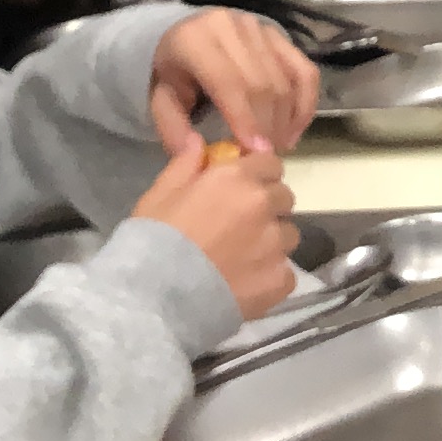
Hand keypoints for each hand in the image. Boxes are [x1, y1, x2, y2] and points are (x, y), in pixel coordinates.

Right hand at [129, 142, 301, 318]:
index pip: (270, 162)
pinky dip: (271, 276)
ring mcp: (276, 245)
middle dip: (267, 206)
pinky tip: (247, 283)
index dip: (258, 174)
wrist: (156, 299)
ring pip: (289, 234)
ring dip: (272, 240)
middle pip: (283, 197)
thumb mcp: (160, 194)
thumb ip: (185, 164)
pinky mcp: (281, 280)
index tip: (244, 187)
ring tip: (244, 258)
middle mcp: (264, 206)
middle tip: (241, 225)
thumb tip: (198, 141)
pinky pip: (286, 272)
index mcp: (236, 178)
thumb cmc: (152, 241)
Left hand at [149, 7, 320, 154]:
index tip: (256, 152)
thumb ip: (173, 127)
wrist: (186, 33)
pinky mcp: (280, 36)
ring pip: (285, 79)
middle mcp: (231, 28)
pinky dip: (306, 102)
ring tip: (279, 146)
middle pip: (261, 83)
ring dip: (287, 119)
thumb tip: (195, 153)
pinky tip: (295, 128)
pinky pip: (304, 70)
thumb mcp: (160, 98)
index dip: (245, 118)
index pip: (228, 81)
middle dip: (268, 125)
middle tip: (266, 157)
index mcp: (195, 41)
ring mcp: (260, 29)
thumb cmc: (173, 70)